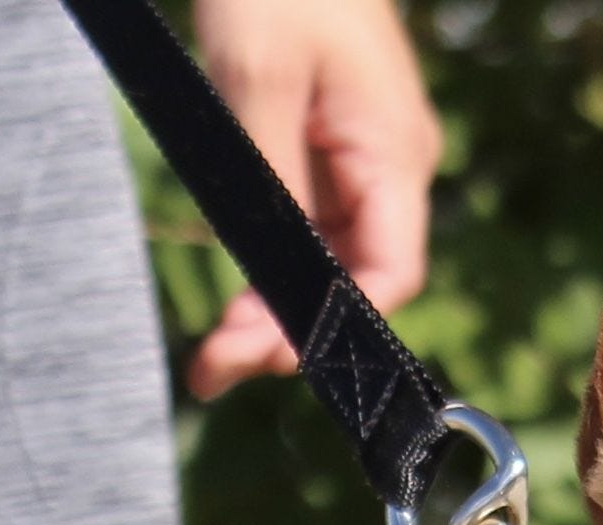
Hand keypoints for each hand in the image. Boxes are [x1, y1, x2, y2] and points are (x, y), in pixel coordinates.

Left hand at [182, 0, 438, 398]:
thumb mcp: (260, 78)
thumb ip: (269, 181)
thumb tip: (270, 276)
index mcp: (393, 151)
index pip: (389, 273)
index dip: (333, 327)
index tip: (267, 355)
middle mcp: (387, 168)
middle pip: (354, 282)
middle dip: (289, 333)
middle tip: (214, 369)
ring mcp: (357, 163)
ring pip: (325, 266)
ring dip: (272, 313)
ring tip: (210, 358)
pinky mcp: (322, 153)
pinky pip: (305, 233)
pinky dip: (267, 273)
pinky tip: (229, 310)